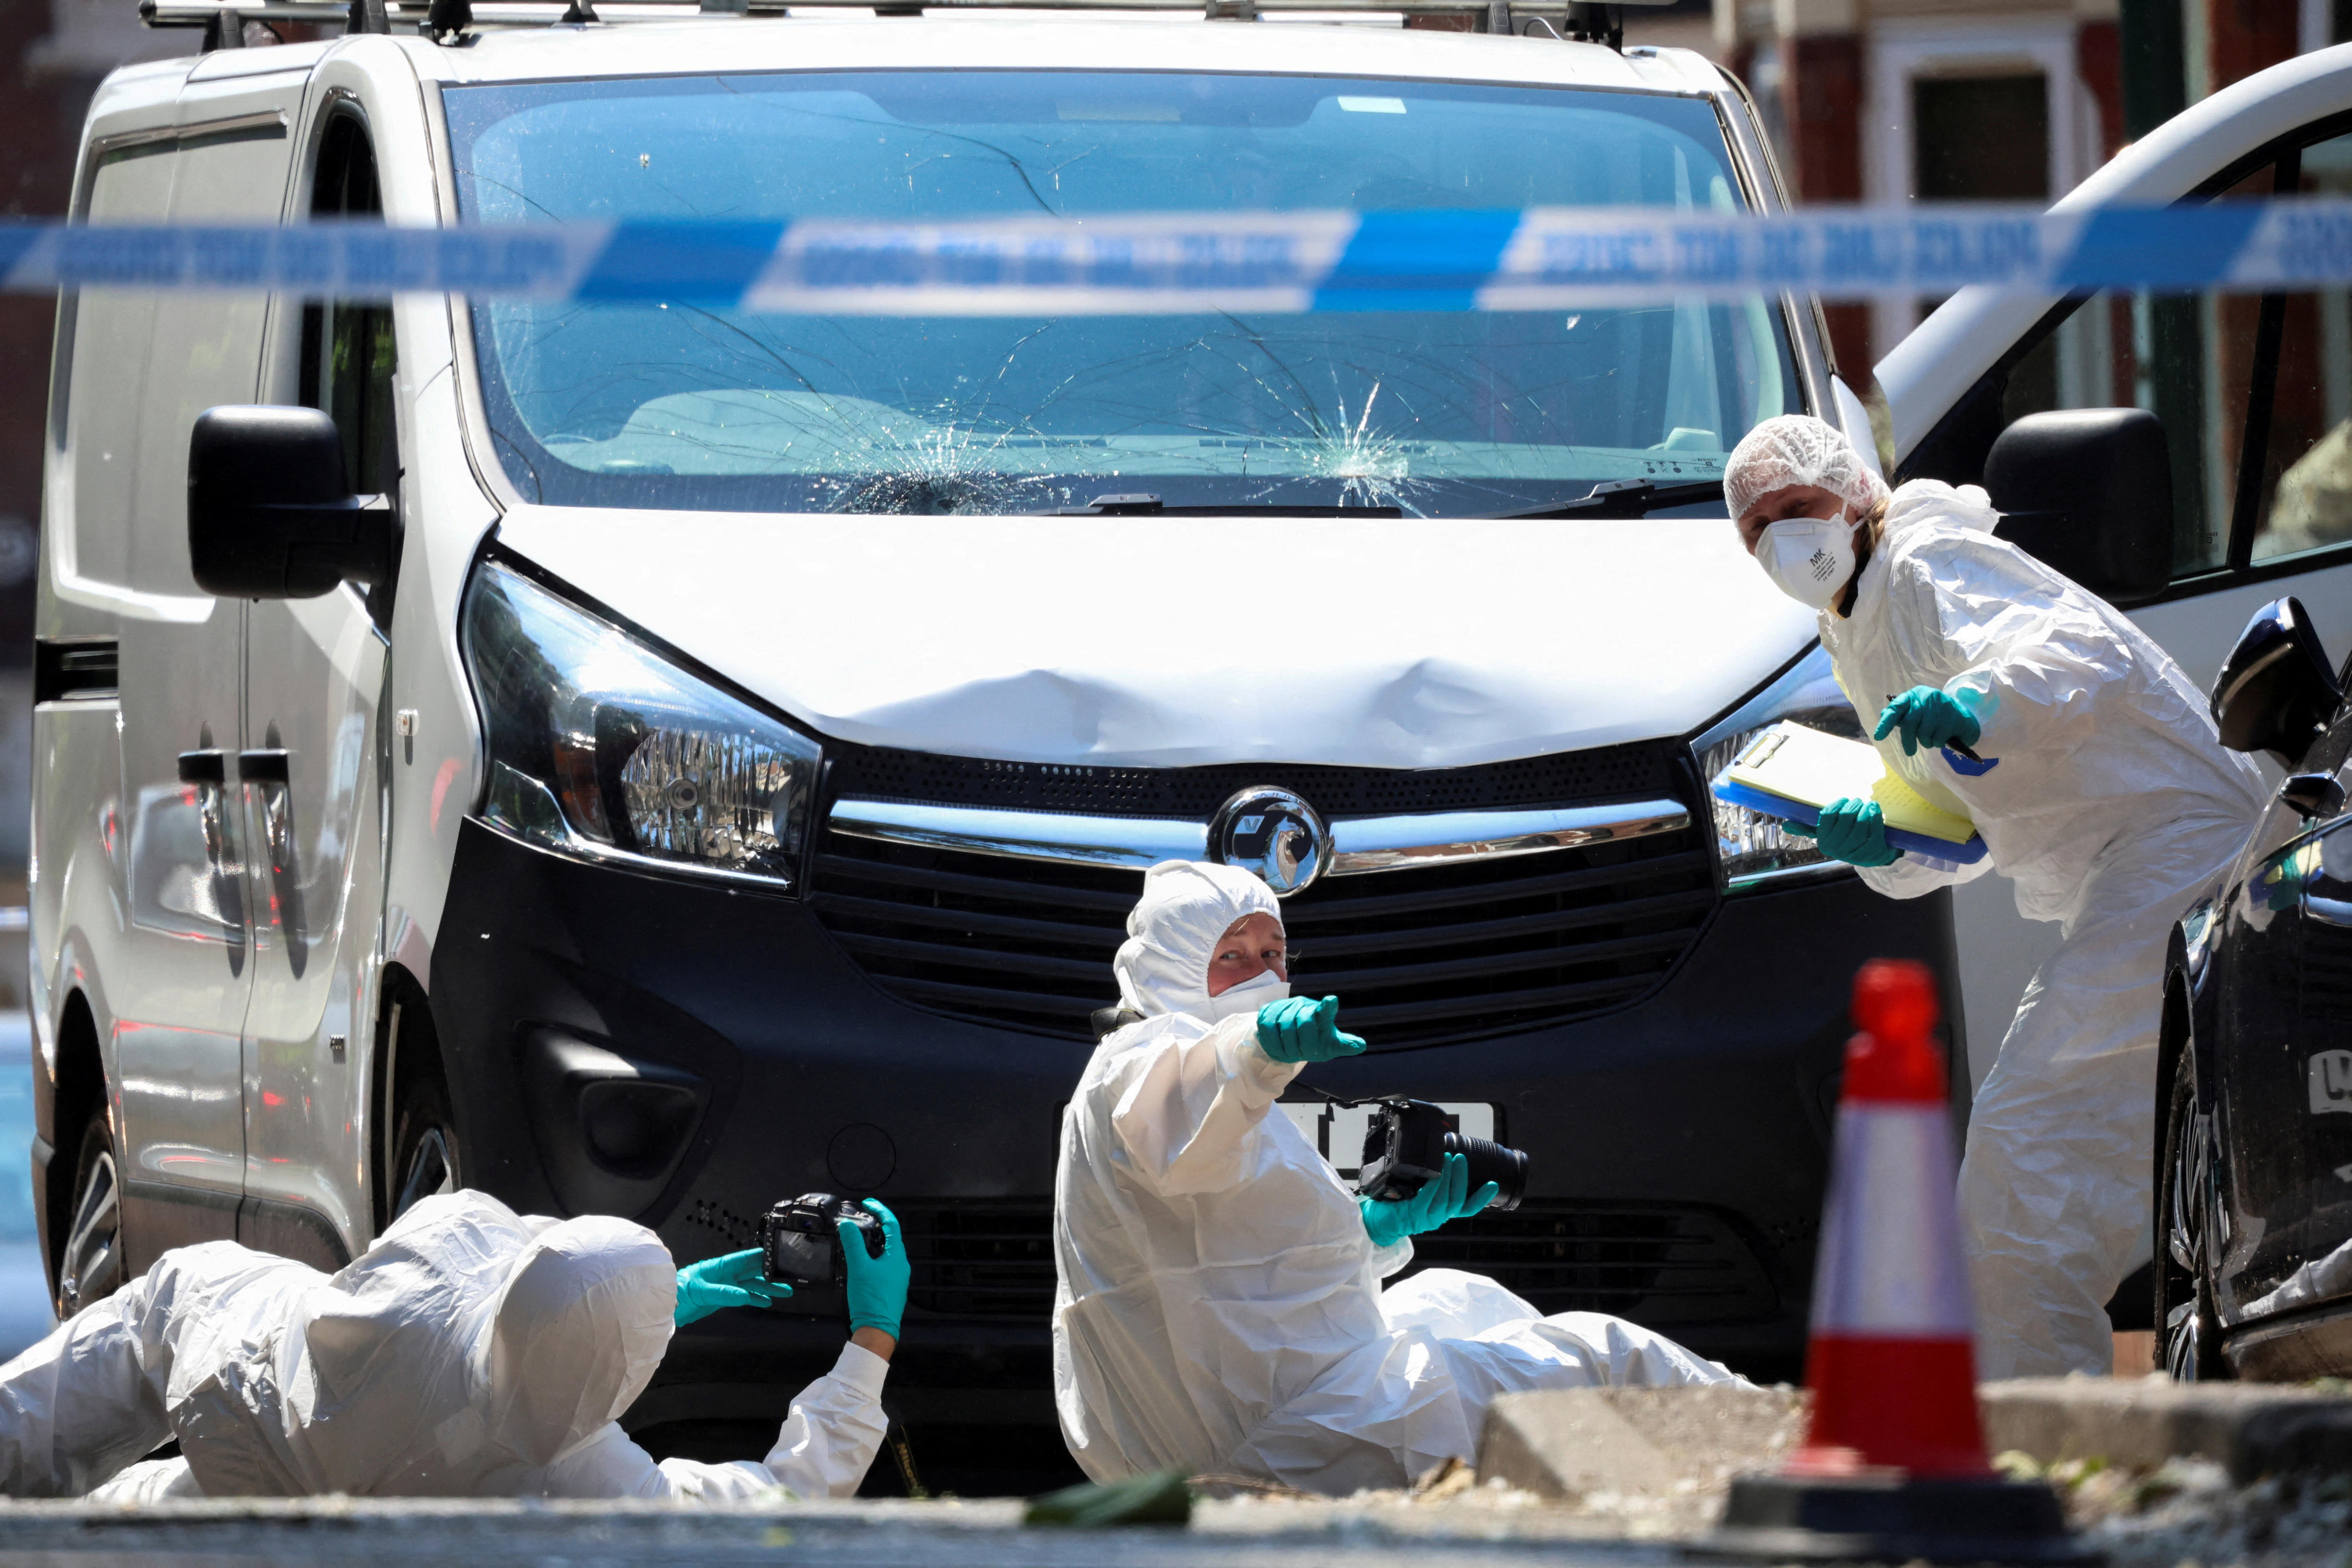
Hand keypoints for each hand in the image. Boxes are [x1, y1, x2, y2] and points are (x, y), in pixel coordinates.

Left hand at [675, 1248, 790, 1327]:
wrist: (666, 1307)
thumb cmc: (678, 1291)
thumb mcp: (700, 1291)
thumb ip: (723, 1293)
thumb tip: (744, 1296)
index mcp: (721, 1266)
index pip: (746, 1258)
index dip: (763, 1256)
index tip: (779, 1255)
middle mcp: (726, 1274)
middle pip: (753, 1272)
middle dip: (770, 1274)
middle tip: (788, 1278)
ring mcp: (725, 1286)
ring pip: (751, 1286)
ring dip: (767, 1288)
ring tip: (785, 1292)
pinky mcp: (723, 1298)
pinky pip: (744, 1297)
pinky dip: (755, 1299)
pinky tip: (766, 1302)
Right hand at [841, 1199, 909, 1341]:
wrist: (876, 1330)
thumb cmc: (871, 1300)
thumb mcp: (859, 1268)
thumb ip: (853, 1245)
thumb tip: (847, 1225)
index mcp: (897, 1257)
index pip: (892, 1225)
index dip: (880, 1210)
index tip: (868, 1203)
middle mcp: (900, 1266)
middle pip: (889, 1238)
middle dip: (876, 1226)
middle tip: (860, 1219)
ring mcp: (896, 1278)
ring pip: (885, 1253)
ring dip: (872, 1243)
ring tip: (856, 1239)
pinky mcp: (889, 1288)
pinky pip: (881, 1266)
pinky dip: (871, 1258)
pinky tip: (859, 1263)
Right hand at [1255, 996, 1365, 1063]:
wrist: (1289, 1037)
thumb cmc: (1314, 1039)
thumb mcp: (1329, 1044)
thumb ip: (1343, 1044)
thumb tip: (1362, 1046)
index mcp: (1321, 1014)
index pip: (1326, 1009)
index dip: (1328, 1006)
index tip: (1332, 1001)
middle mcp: (1304, 1005)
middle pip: (1304, 1023)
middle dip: (1305, 1044)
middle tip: (1304, 1054)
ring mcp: (1285, 1006)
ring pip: (1285, 1026)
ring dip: (1289, 1047)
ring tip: (1292, 1054)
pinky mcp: (1269, 1011)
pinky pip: (1268, 1028)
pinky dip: (1273, 1043)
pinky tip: (1278, 1049)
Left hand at [1359, 1152, 1499, 1248]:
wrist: (1374, 1219)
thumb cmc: (1395, 1201)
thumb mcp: (1416, 1190)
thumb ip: (1430, 1180)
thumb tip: (1440, 1156)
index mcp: (1440, 1212)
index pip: (1466, 1208)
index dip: (1481, 1198)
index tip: (1492, 1184)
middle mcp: (1437, 1218)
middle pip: (1457, 1200)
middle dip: (1462, 1178)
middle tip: (1461, 1158)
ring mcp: (1426, 1219)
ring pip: (1445, 1200)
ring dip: (1449, 1178)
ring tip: (1449, 1159)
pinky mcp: (1413, 1216)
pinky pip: (1427, 1200)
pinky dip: (1434, 1186)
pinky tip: (1436, 1174)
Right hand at [1814, 796, 1900, 866]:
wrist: (1873, 855)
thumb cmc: (1852, 838)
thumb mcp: (1835, 832)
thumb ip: (1825, 821)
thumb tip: (1801, 813)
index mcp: (1824, 842)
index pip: (1828, 816)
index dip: (1837, 805)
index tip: (1845, 800)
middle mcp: (1836, 850)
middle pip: (1845, 818)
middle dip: (1854, 805)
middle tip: (1858, 802)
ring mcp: (1854, 854)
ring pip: (1860, 825)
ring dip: (1866, 810)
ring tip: (1869, 804)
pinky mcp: (1872, 854)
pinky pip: (1874, 833)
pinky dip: (1876, 818)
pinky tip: (1875, 810)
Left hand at [1875, 686, 1980, 756]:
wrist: (1962, 715)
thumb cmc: (1933, 714)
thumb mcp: (1916, 711)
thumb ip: (1900, 713)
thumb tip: (1883, 714)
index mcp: (1913, 695)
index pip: (1896, 708)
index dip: (1886, 722)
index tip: (1878, 736)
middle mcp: (1926, 697)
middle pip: (1910, 723)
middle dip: (1908, 740)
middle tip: (1909, 752)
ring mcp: (1941, 706)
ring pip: (1925, 732)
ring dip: (1926, 742)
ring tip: (1931, 739)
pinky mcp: (1953, 716)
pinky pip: (1938, 738)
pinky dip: (1938, 743)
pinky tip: (1942, 738)